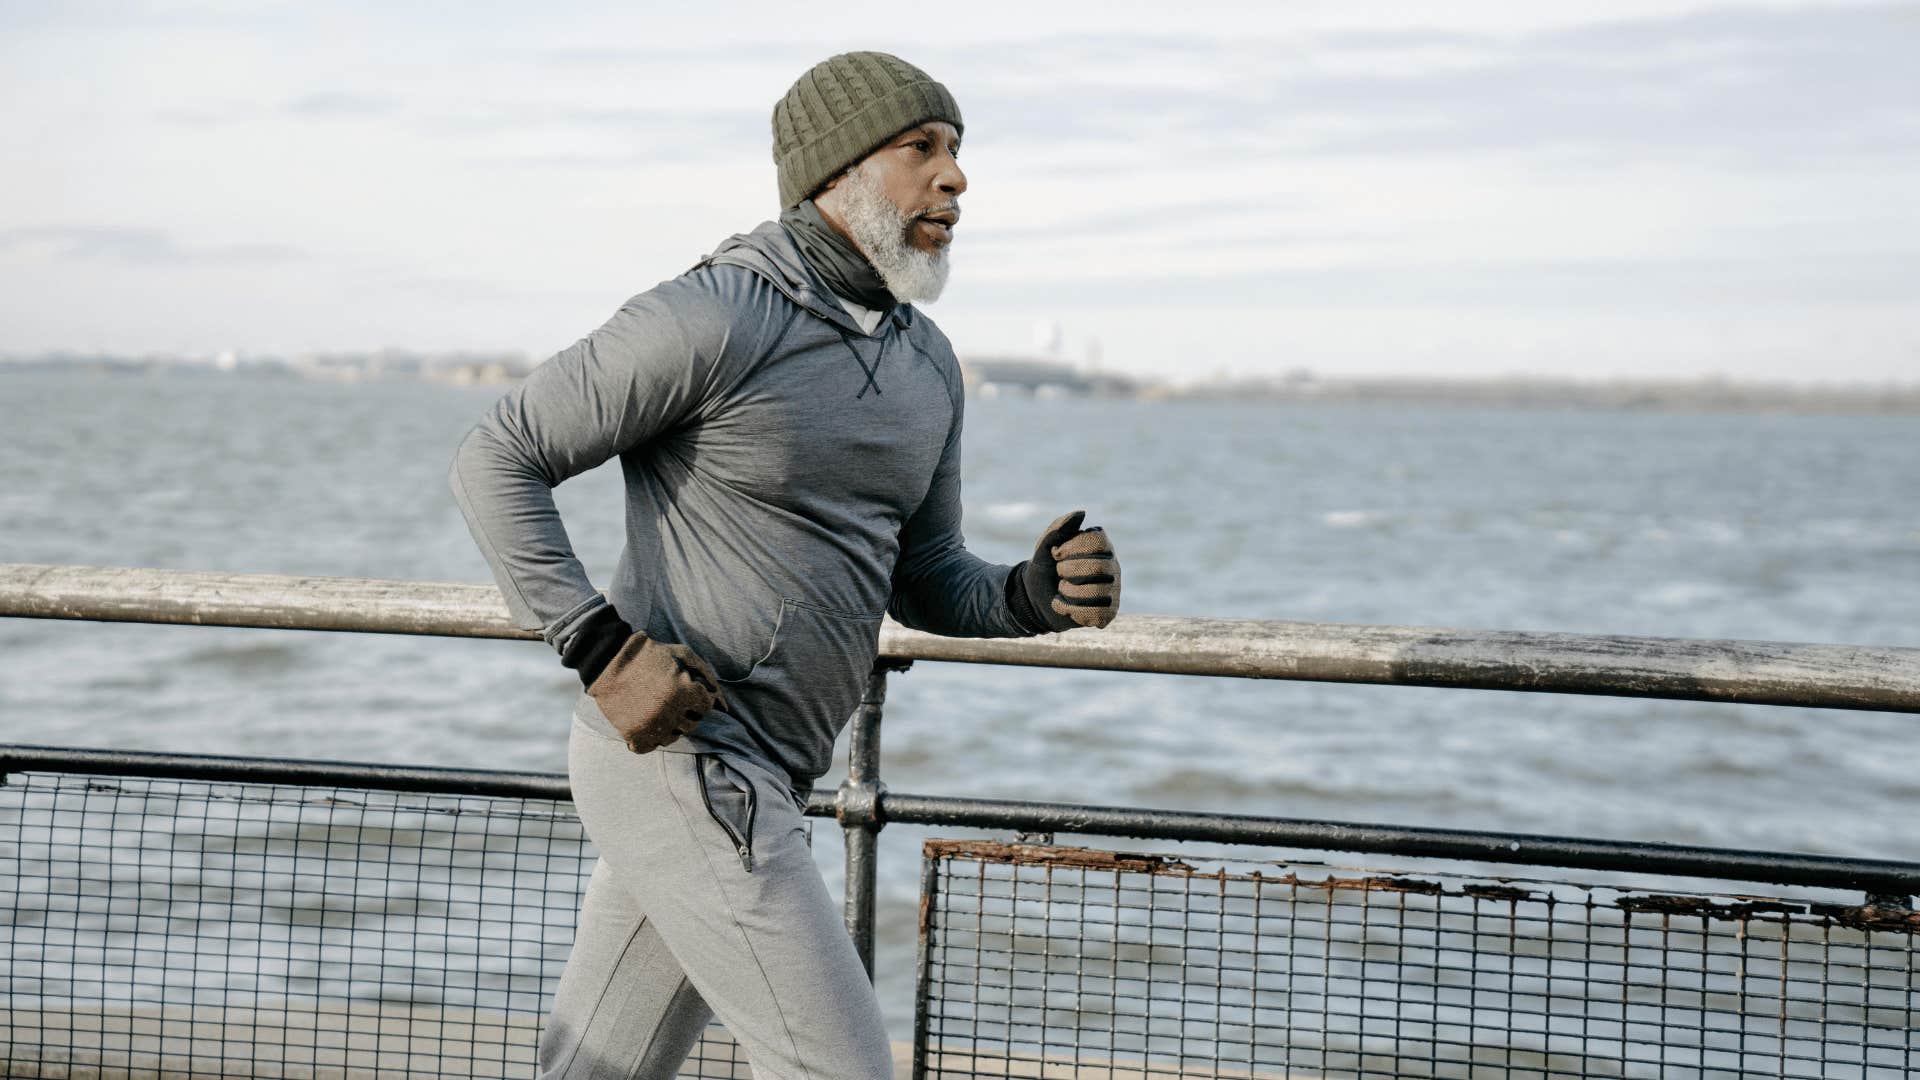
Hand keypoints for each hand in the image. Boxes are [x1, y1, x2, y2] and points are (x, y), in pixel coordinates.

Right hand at [586, 633, 726, 753]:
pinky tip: (648, 722)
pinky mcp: (632, 734)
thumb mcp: (684, 655)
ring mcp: (650, 725)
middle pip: (692, 724)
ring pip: (673, 737)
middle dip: (687, 712)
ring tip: (659, 708)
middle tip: (672, 699)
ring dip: (671, 725)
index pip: (706, 707)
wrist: (608, 660)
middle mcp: (669, 711)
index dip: (698, 697)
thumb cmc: (652, 655)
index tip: (687, 690)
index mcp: (683, 690)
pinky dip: (651, 738)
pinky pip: (651, 746)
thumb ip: (708, 677)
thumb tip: (724, 706)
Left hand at [1016, 510, 1121, 631]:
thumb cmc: (1045, 567)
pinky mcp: (1108, 612)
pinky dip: (1073, 611)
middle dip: (1070, 570)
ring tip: (1061, 590)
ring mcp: (1113, 590)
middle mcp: (1112, 566)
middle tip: (1059, 572)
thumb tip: (1081, 513)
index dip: (1073, 547)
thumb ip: (1059, 528)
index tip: (1056, 553)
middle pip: (1099, 567)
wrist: (1035, 598)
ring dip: (1069, 592)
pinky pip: (1096, 614)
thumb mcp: (1044, 546)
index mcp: (1101, 546)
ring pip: (1097, 592)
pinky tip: (1066, 607)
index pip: (1098, 540)